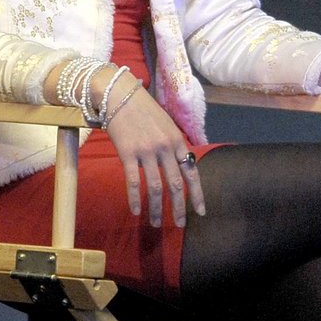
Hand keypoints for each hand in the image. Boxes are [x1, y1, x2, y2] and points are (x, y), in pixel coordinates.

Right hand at [100, 69, 204, 226]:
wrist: (119, 95)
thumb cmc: (143, 110)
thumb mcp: (167, 125)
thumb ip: (174, 145)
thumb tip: (183, 165)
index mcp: (178, 141)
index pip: (192, 173)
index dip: (197, 194)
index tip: (201, 212)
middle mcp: (165, 148)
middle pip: (176, 185)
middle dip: (179, 208)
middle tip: (179, 225)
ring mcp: (147, 151)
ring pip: (155, 187)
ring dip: (156, 209)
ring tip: (155, 223)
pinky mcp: (127, 153)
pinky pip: (133, 181)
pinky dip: (135, 198)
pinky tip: (136, 211)